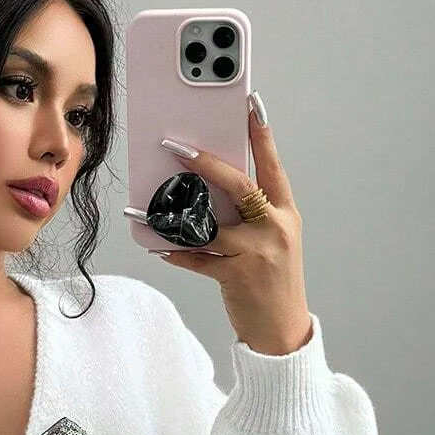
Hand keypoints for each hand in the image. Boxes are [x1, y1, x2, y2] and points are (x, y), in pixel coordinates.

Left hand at [153, 94, 313, 354]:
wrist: (282, 329)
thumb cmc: (273, 279)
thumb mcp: (274, 240)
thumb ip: (250, 213)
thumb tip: (211, 185)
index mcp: (285, 213)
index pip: (272, 166)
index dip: (261, 134)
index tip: (251, 105)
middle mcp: (275, 228)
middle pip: (239, 186)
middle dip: (206, 163)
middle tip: (177, 146)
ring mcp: (257, 252)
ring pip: (209, 223)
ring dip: (175, 214)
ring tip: (148, 204)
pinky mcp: (237, 276)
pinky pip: (197, 258)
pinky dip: (175, 251)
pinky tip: (157, 245)